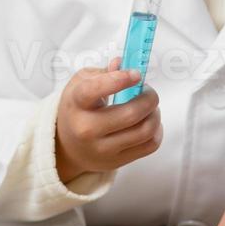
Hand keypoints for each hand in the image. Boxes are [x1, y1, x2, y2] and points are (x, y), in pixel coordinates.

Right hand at [55, 58, 162, 183]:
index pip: (94, 90)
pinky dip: (157, 131)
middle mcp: (87, 129)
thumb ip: (104, 72)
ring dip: (155, 113)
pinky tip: (149, 122)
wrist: (68, 146)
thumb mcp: (81, 84)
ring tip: (150, 106)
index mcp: (76, 104)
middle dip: (149, 97)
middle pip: (131, 114)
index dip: (119, 80)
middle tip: (148, 91)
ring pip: (145, 131)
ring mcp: (103, 149)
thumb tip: (123, 64)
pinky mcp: (117, 161)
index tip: (136, 74)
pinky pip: (150, 145)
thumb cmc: (78, 109)